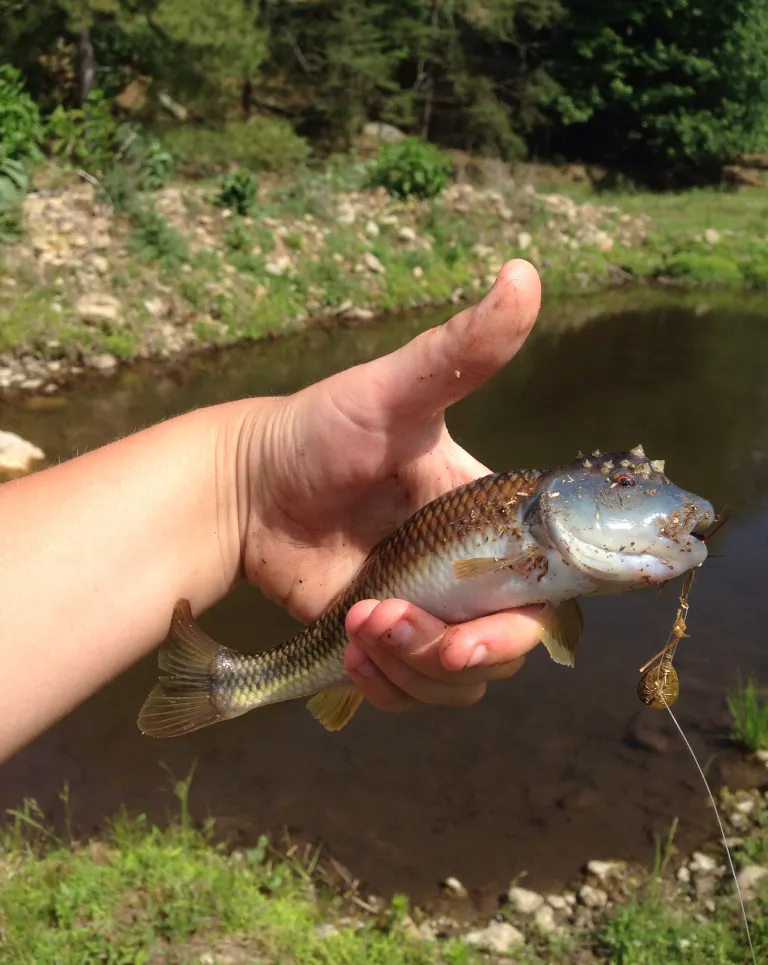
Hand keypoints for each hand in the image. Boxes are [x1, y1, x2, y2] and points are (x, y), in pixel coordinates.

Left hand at [240, 259, 544, 712]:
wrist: (246, 487)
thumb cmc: (321, 429)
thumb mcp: (394, 391)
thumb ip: (461, 349)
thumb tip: (524, 271)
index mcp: (490, 520)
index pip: (543, 590)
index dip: (522, 621)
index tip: (473, 627)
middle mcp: (470, 573)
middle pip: (505, 648)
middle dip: (455, 653)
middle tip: (390, 622)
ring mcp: (427, 613)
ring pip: (458, 681)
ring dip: (411, 671)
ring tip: (358, 627)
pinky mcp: (385, 643)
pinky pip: (412, 693)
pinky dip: (387, 687)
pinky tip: (351, 655)